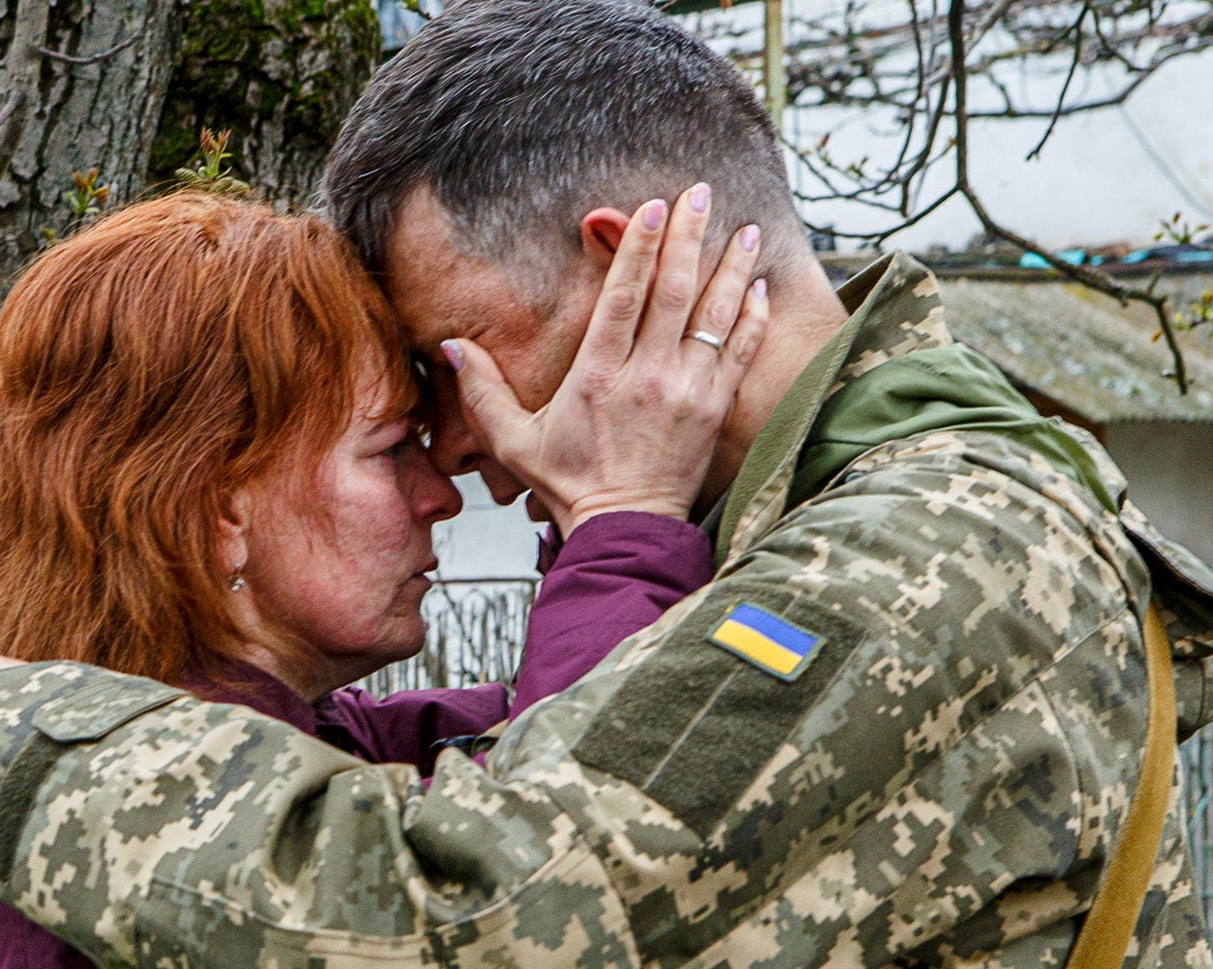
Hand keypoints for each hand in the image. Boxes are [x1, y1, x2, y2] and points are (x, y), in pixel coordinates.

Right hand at [443, 184, 767, 533]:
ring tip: (744, 230)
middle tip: (700, 193)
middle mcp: (647, 376)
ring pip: (715, 316)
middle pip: (673, 292)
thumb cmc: (568, 483)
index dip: (639, 248)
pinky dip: (753, 318)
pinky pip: (742, 353)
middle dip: (688, 236)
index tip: (652, 207)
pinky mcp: (715, 410)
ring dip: (731, 268)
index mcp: (598, 376)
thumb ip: (482, 392)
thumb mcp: (512, 441)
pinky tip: (760, 287)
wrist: (625, 530)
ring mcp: (687, 391)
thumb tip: (452, 347)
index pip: (623, 297)